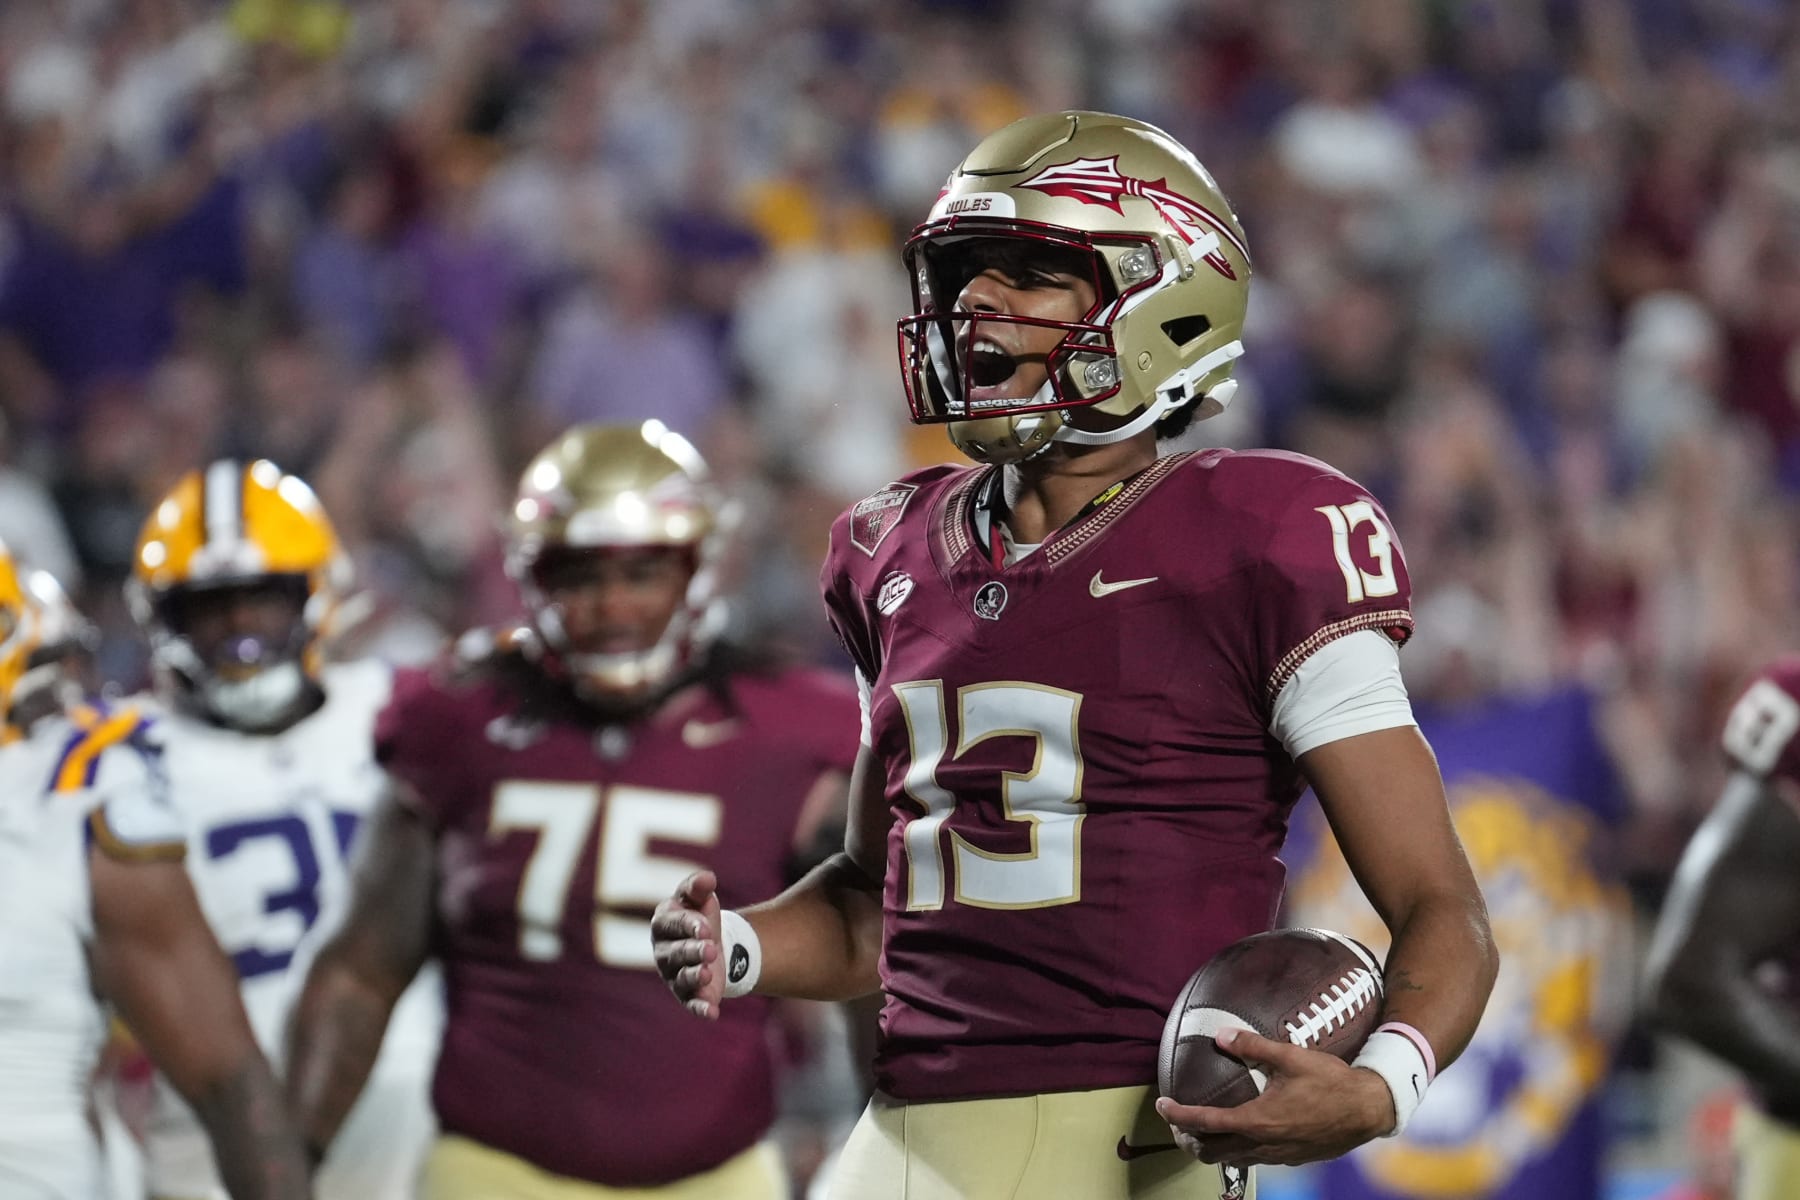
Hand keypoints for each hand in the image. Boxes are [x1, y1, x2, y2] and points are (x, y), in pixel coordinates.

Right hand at [650, 871, 723, 1019]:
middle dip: (693, 951)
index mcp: (663, 924)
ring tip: (708, 973)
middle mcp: (663, 952)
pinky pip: (692, 1004)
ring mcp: (673, 975)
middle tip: (711, 948)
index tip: (707, 927)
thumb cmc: (700, 916)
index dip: (689, 925)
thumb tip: (708, 878)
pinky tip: (712, 1013)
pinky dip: (701, 1009)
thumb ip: (698, 887)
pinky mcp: (688, 996)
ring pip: (682, 978)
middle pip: (676, 952)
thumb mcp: (700, 899)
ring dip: (695, 977)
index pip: (673, 924)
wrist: (714, 943)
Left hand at [1155, 1027, 1395, 1166]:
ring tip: (1200, 1131)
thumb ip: (1252, 1046)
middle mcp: (1263, 1145)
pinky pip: (1252, 1160)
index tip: (1162, 1105)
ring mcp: (1277, 1157)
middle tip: (1176, 1123)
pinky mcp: (1290, 1159)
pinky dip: (1234, 1151)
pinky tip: (1239, 1135)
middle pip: (1211, 1152)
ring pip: (1232, 1160)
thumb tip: (1220, 1035)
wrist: (1369, 1110)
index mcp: (1257, 1120)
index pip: (1204, 1122)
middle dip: (1188, 1139)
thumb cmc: (1331, 1082)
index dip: (1178, 1115)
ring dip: (1210, 1148)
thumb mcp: (1290, 1056)